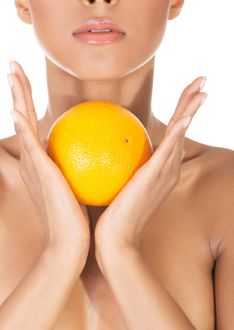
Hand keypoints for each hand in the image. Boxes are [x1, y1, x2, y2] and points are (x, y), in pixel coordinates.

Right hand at [7, 61, 89, 266]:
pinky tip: (18, 107)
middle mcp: (32, 160)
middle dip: (19, 92)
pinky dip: (23, 125)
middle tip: (14, 67)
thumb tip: (106, 156)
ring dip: (17, 97)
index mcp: (41, 163)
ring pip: (23, 123)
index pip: (37, 126)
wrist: (69, 241)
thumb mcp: (81, 186)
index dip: (31, 104)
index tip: (31, 86)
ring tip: (13, 71)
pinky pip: (30, 143)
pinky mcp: (39, 172)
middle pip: (25, 118)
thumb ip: (86, 168)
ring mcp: (33, 165)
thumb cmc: (76, 216)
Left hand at [94, 76, 206, 264]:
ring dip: (191, 109)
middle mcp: (169, 168)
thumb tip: (95, 147)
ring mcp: (165, 172)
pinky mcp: (157, 176)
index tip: (182, 97)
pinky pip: (170, 147)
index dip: (180, 114)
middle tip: (202, 83)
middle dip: (192, 104)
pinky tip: (185, 114)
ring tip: (202, 88)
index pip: (172, 135)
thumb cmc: (112, 213)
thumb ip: (113, 165)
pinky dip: (180, 129)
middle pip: (182, 129)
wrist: (115, 238)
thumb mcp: (114, 183)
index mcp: (161, 169)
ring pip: (181, 133)